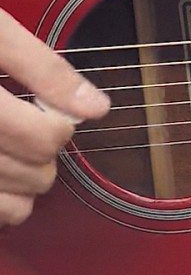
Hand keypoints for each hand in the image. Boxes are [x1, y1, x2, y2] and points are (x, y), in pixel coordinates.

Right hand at [0, 7, 109, 226]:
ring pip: (15, 207)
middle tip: (26, 125)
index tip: (47, 109)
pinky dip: (2, 202)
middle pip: (34, 174)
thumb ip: (41, 67)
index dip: (59, 125)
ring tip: (8, 148)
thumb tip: (96, 108)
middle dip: (44, 153)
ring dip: (25, 182)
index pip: (42, 137)